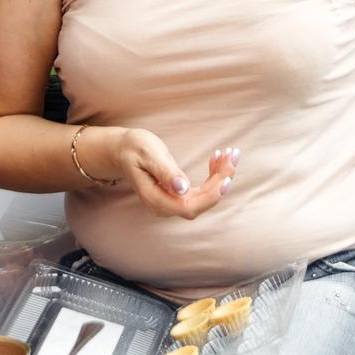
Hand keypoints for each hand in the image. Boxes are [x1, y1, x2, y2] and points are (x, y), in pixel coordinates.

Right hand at [94, 127, 235, 219]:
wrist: (122, 151)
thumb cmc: (134, 148)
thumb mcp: (148, 154)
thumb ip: (165, 172)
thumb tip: (182, 189)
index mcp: (155, 199)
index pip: (189, 206)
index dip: (211, 196)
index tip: (226, 177)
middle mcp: (164, 206)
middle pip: (200, 203)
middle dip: (220, 181)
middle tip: (232, 155)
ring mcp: (171, 203)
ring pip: (204, 198)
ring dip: (220, 177)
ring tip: (228, 154)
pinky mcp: (178, 196)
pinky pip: (201, 192)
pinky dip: (213, 176)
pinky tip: (217, 160)